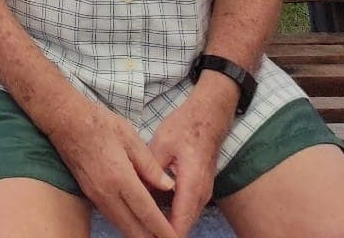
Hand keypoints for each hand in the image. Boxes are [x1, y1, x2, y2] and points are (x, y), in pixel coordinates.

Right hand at [52, 99, 176, 237]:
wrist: (65, 121)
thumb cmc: (99, 123)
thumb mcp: (130, 137)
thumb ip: (150, 164)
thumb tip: (168, 185)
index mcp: (120, 177)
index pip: (146, 212)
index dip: (163, 230)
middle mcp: (107, 193)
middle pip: (133, 229)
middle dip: (152, 237)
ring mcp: (96, 196)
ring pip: (121, 226)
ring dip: (139, 233)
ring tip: (155, 233)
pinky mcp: (90, 195)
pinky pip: (112, 217)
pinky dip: (127, 224)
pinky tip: (137, 221)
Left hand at [149, 83, 235, 236]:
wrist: (208, 118)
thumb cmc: (185, 128)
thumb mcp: (162, 144)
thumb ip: (151, 171)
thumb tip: (136, 191)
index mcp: (191, 184)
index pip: (179, 223)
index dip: (163, 235)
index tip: (146, 237)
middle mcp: (201, 195)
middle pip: (183, 227)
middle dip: (163, 234)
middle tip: (140, 234)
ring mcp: (203, 194)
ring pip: (186, 221)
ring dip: (168, 228)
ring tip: (145, 229)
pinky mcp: (200, 191)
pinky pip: (187, 212)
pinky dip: (173, 218)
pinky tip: (154, 215)